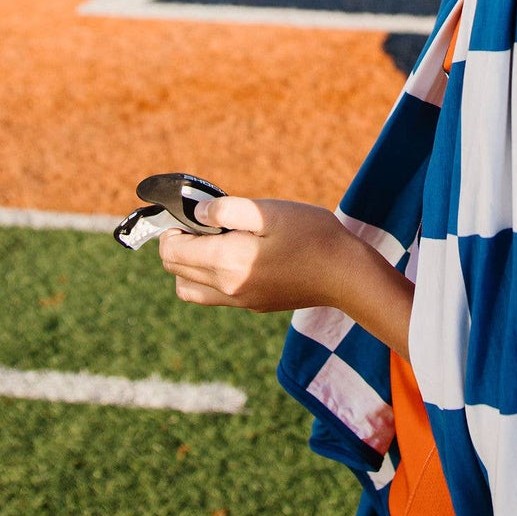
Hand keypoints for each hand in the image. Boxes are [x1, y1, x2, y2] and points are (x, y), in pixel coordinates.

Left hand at [158, 196, 343, 313]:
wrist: (345, 273)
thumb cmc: (310, 234)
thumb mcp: (268, 210)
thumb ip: (225, 210)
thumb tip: (196, 213)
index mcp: (227, 262)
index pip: (172, 252)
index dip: (172, 228)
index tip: (189, 212)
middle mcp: (227, 288)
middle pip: (175, 271)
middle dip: (177, 244)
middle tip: (201, 223)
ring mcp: (240, 301)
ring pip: (189, 289)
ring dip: (188, 265)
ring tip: (213, 241)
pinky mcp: (253, 305)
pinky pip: (213, 296)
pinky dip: (209, 277)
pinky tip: (234, 256)